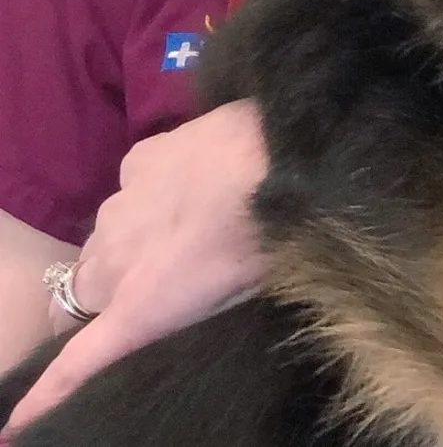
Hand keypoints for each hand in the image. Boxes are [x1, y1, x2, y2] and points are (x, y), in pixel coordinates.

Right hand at [6, 100, 266, 431]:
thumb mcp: (231, 301)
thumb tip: (169, 316)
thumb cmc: (269, 243)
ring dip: (127, 244)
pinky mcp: (136, 160)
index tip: (16, 425)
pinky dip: (148, 195)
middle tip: (151, 286)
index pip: (74, 365)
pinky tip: (188, 183)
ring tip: (179, 229)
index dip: (44, 397)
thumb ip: (183, 314)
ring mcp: (120, 206)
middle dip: (104, 297)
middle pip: (84, 292)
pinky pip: (130, 189)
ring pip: (106, 239)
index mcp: (139, 308)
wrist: (282, 157)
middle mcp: (114, 261)